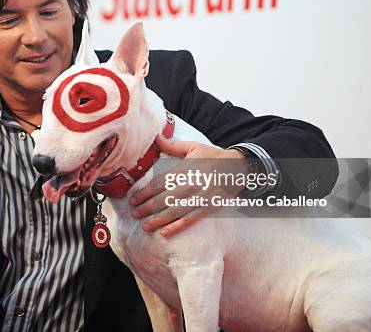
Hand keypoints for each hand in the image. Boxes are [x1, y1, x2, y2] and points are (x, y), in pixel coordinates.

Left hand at [129, 136, 245, 236]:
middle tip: (133, 214)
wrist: (238, 168)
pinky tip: (164, 233)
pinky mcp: (207, 208)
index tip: (133, 200)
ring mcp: (199, 198)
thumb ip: (173, 146)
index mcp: (184, 170)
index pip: (159, 183)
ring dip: (157, 220)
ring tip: (144, 226)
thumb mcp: (194, 147)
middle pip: (163, 199)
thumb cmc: (213, 157)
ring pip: (173, 212)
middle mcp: (190, 185)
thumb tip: (157, 138)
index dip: (144, 193)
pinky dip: (176, 227)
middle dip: (146, 208)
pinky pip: (189, 220)